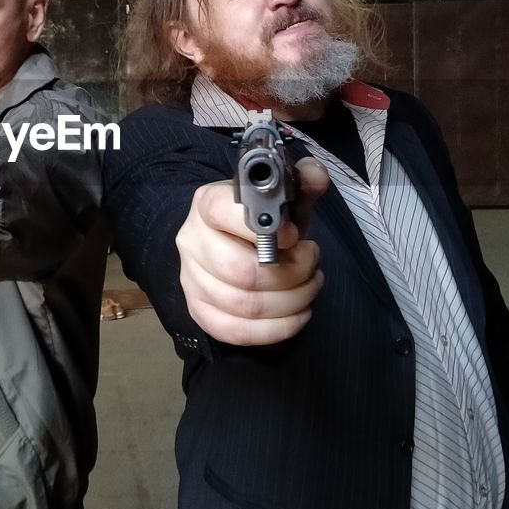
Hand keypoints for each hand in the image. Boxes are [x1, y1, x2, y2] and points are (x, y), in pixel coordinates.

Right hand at [175, 157, 329, 345]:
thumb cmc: (262, 220)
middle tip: (313, 264)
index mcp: (207, 204)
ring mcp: (191, 279)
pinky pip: (236, 332)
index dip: (265, 229)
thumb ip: (302, 182)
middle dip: (292, 273)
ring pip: (244, 306)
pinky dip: (276, 329)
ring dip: (291, 301)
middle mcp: (191, 240)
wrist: (234, 240)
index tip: (296, 236)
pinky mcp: (199, 310)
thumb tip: (316, 176)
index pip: (223, 214)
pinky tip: (298, 314)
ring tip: (310, 286)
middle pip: (241, 272)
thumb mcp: (284, 196)